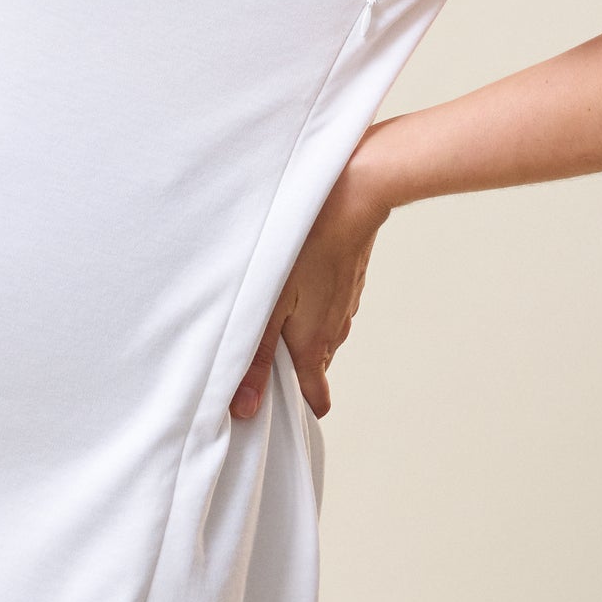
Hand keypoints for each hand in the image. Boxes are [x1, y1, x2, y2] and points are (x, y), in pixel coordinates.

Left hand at [231, 121, 400, 421]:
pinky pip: (328, 301)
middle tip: (263, 362)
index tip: (279, 409)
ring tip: (273, 320)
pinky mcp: (347, 274)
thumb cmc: (308, 243)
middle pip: (315, 360)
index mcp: (316, 342)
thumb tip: (246, 407)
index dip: (299, 402)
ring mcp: (345, 299)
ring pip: (322, 329)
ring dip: (300, 331)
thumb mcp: (269, 304)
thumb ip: (256, 356)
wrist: (355, 191)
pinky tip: (294, 282)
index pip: (314, 393)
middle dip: (293, 366)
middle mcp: (336, 326)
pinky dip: (311, 303)